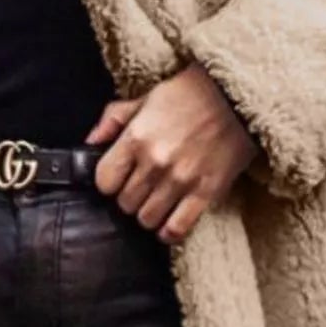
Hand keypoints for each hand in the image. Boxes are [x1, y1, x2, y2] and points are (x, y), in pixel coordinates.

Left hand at [83, 60, 259, 242]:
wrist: (236, 96)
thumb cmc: (190, 94)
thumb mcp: (146, 98)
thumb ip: (113, 119)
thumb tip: (89, 141)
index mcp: (136, 138)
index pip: (104, 181)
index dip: (109, 183)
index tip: (118, 179)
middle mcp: (155, 162)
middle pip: (125, 203)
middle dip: (129, 198)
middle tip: (141, 189)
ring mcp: (180, 179)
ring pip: (147, 219)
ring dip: (149, 214)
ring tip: (157, 203)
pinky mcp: (205, 192)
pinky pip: (177, 228)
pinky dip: (169, 232)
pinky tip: (169, 223)